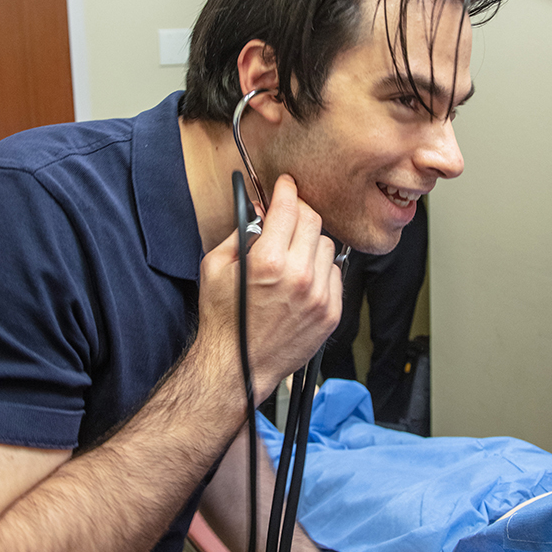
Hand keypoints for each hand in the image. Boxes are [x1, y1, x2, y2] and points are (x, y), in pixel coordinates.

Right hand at [198, 174, 341, 403]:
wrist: (237, 365)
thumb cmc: (223, 321)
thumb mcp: (215, 267)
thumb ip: (240, 233)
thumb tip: (259, 211)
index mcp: (268, 262)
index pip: (288, 208)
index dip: (285, 190)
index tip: (285, 185)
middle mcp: (299, 277)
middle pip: (312, 221)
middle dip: (298, 213)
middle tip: (285, 217)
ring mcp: (319, 296)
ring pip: (327, 246)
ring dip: (309, 243)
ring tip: (291, 255)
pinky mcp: (330, 313)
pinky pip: (335, 274)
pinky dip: (321, 270)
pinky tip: (301, 279)